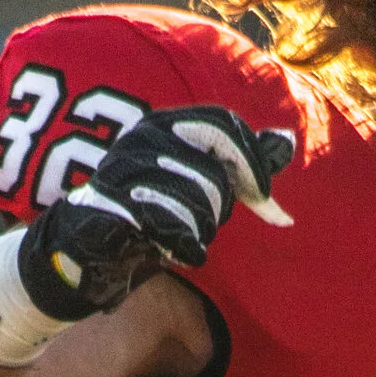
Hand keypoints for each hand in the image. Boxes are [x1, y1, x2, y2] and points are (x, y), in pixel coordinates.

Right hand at [15, 105, 295, 318]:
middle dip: (220, 208)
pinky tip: (180, 253)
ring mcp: (122, 173)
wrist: (89, 247)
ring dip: (199, 232)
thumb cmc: (151, 210)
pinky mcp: (112, 211)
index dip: (252, 161)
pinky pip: (170, 229)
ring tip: (179, 237)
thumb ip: (241, 162)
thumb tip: (286, 141)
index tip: (262, 195)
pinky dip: (186, 248)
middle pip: (213, 174)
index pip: (224, 124)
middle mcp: (141, 139)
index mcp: (164, 123)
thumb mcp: (200, 180)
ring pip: (196, 205)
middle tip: (203, 223)